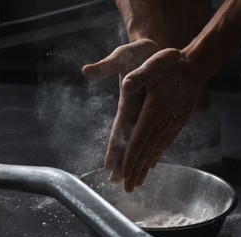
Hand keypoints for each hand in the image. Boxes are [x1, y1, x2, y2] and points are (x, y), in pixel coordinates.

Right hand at [82, 39, 160, 182]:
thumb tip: (86, 71)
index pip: (117, 131)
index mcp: (126, 103)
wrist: (153, 48)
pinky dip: (150, 148)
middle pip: (127, 141)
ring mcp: (144, 112)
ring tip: (133, 179)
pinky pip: (152, 133)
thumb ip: (106, 65)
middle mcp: (134, 112)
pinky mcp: (154, 110)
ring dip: (135, 159)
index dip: (114, 149)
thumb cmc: (138, 51)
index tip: (109, 168)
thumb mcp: (123, 55)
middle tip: (117, 183)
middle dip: (122, 162)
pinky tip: (150, 160)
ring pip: (139, 141)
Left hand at [121, 48, 204, 191]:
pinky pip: (166, 143)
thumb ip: (139, 75)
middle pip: (146, 151)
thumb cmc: (173, 63)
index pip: (139, 139)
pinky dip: (158, 156)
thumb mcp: (154, 64)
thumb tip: (126, 83)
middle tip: (129, 189)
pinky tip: (154, 163)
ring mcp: (171, 123)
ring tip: (139, 182)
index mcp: (153, 110)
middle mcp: (162, 121)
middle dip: (136, 170)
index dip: (130, 158)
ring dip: (146, 167)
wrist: (196, 67)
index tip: (124, 175)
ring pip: (156, 150)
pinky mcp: (177, 122)